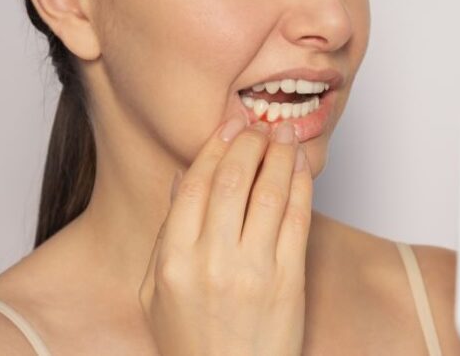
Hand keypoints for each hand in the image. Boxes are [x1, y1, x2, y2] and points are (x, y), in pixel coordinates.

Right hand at [138, 116, 311, 355]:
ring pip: (269, 193)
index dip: (215, 147)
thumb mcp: (157, 292)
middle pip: (233, 181)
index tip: (229, 126)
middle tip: (260, 126)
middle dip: (250, 143)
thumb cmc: (191, 343)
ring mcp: (254, 271)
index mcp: (174, 261)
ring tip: (285, 135)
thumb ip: (167, 233)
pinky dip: (301, 185)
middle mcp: (212, 262)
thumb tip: (183, 178)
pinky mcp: (289, 282)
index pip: (195, 185)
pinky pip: (298, 219)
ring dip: (280, 156)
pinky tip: (301, 167)